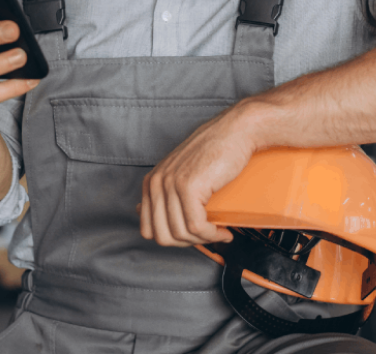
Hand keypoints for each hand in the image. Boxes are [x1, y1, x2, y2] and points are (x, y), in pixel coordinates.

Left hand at [139, 103, 264, 246]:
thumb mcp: (181, 171)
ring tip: (218, 233)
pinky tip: (222, 230)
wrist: (236, 132)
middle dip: (187, 243)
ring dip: (203, 240)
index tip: (192, 236)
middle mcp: (157, 182)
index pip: (148, 229)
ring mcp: (171, 184)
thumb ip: (162, 191)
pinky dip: (211, 234)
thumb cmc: (214, 151)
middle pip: (162, 236)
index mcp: (151, 182)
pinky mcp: (189, 187)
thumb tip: (140, 212)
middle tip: (206, 237)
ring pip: (180, 233)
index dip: (172, 240)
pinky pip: (196, 226)